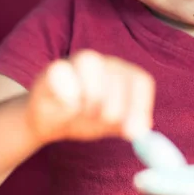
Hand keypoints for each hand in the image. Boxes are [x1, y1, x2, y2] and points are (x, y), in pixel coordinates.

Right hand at [26, 50, 154, 143]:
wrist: (49, 121)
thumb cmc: (83, 119)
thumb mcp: (109, 126)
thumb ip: (128, 126)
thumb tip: (144, 128)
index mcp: (122, 74)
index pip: (140, 80)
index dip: (140, 106)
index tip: (133, 133)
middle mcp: (103, 62)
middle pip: (117, 74)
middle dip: (113, 107)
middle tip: (103, 122)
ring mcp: (76, 62)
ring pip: (90, 63)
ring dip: (91, 95)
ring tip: (83, 113)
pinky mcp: (53, 69)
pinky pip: (62, 72)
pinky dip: (67, 93)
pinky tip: (68, 108)